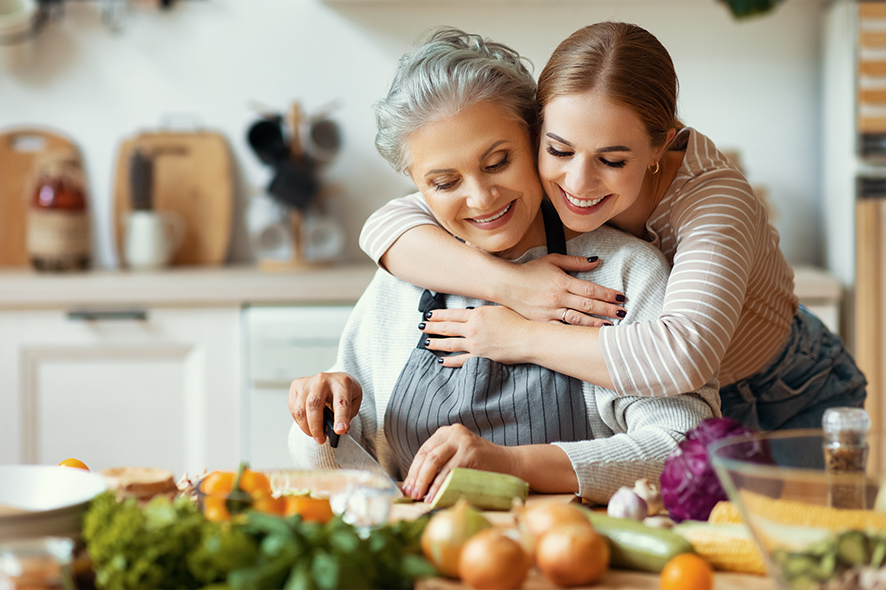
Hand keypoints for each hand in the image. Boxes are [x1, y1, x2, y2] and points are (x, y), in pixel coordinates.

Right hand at [288, 372, 361, 444]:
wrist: (335, 380)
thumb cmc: (345, 393)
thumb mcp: (354, 402)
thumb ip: (347, 416)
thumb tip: (337, 430)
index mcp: (342, 382)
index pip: (341, 402)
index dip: (341, 417)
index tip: (340, 430)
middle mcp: (323, 379)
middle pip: (314, 405)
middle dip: (316, 427)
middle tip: (321, 439)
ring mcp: (308, 382)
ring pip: (300, 409)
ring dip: (306, 427)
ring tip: (315, 435)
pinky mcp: (296, 385)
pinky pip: (293, 408)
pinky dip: (299, 421)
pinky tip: (307, 424)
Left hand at [402, 424, 515, 500]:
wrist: (510, 463)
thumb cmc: (481, 465)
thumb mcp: (459, 456)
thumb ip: (441, 463)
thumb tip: (415, 485)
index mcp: (447, 432)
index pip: (423, 451)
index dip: (412, 471)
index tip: (406, 488)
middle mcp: (453, 432)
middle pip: (426, 455)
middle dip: (416, 477)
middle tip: (411, 494)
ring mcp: (462, 441)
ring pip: (434, 462)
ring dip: (424, 482)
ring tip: (420, 497)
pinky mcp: (470, 452)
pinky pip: (448, 471)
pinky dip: (438, 486)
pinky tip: (434, 497)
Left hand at [421, 305, 531, 367]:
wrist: (528, 339)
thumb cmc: (518, 322)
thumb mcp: (498, 309)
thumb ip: (482, 312)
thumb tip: (470, 313)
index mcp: (477, 314)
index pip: (451, 314)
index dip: (438, 315)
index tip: (428, 315)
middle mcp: (473, 328)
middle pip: (446, 327)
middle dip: (432, 327)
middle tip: (421, 327)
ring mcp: (475, 344)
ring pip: (449, 343)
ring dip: (436, 343)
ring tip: (426, 343)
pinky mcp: (480, 357)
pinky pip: (460, 360)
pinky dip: (448, 361)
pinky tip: (440, 360)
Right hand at [501, 254, 625, 326]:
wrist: (505, 284)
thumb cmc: (529, 271)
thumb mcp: (552, 260)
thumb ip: (575, 262)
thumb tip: (596, 261)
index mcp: (562, 282)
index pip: (590, 289)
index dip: (607, 293)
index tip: (620, 297)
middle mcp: (558, 297)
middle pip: (588, 305)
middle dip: (607, 309)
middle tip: (623, 312)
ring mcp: (550, 311)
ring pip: (577, 319)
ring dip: (595, 323)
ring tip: (611, 326)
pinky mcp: (542, 321)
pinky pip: (561, 329)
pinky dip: (575, 332)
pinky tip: (586, 336)